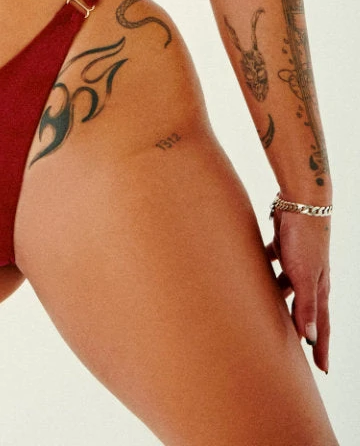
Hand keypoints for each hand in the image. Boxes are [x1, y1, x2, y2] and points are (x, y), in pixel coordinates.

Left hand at [266, 207, 330, 372]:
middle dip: (298, 328)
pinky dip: (264, 269)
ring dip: (277, 300)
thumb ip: (307, 307)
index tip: (322, 370)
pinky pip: (273, 262)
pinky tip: (250, 273)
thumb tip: (312, 339)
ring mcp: (297, 262)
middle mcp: (310, 278)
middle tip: (290, 349)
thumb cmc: (306, 240)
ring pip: (285, 288)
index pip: (321, 326)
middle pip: (304, 310)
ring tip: (264, 314)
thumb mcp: (305, 276)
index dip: (322, 348)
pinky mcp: (284, 246)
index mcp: (318, 289)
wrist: (302, 202)